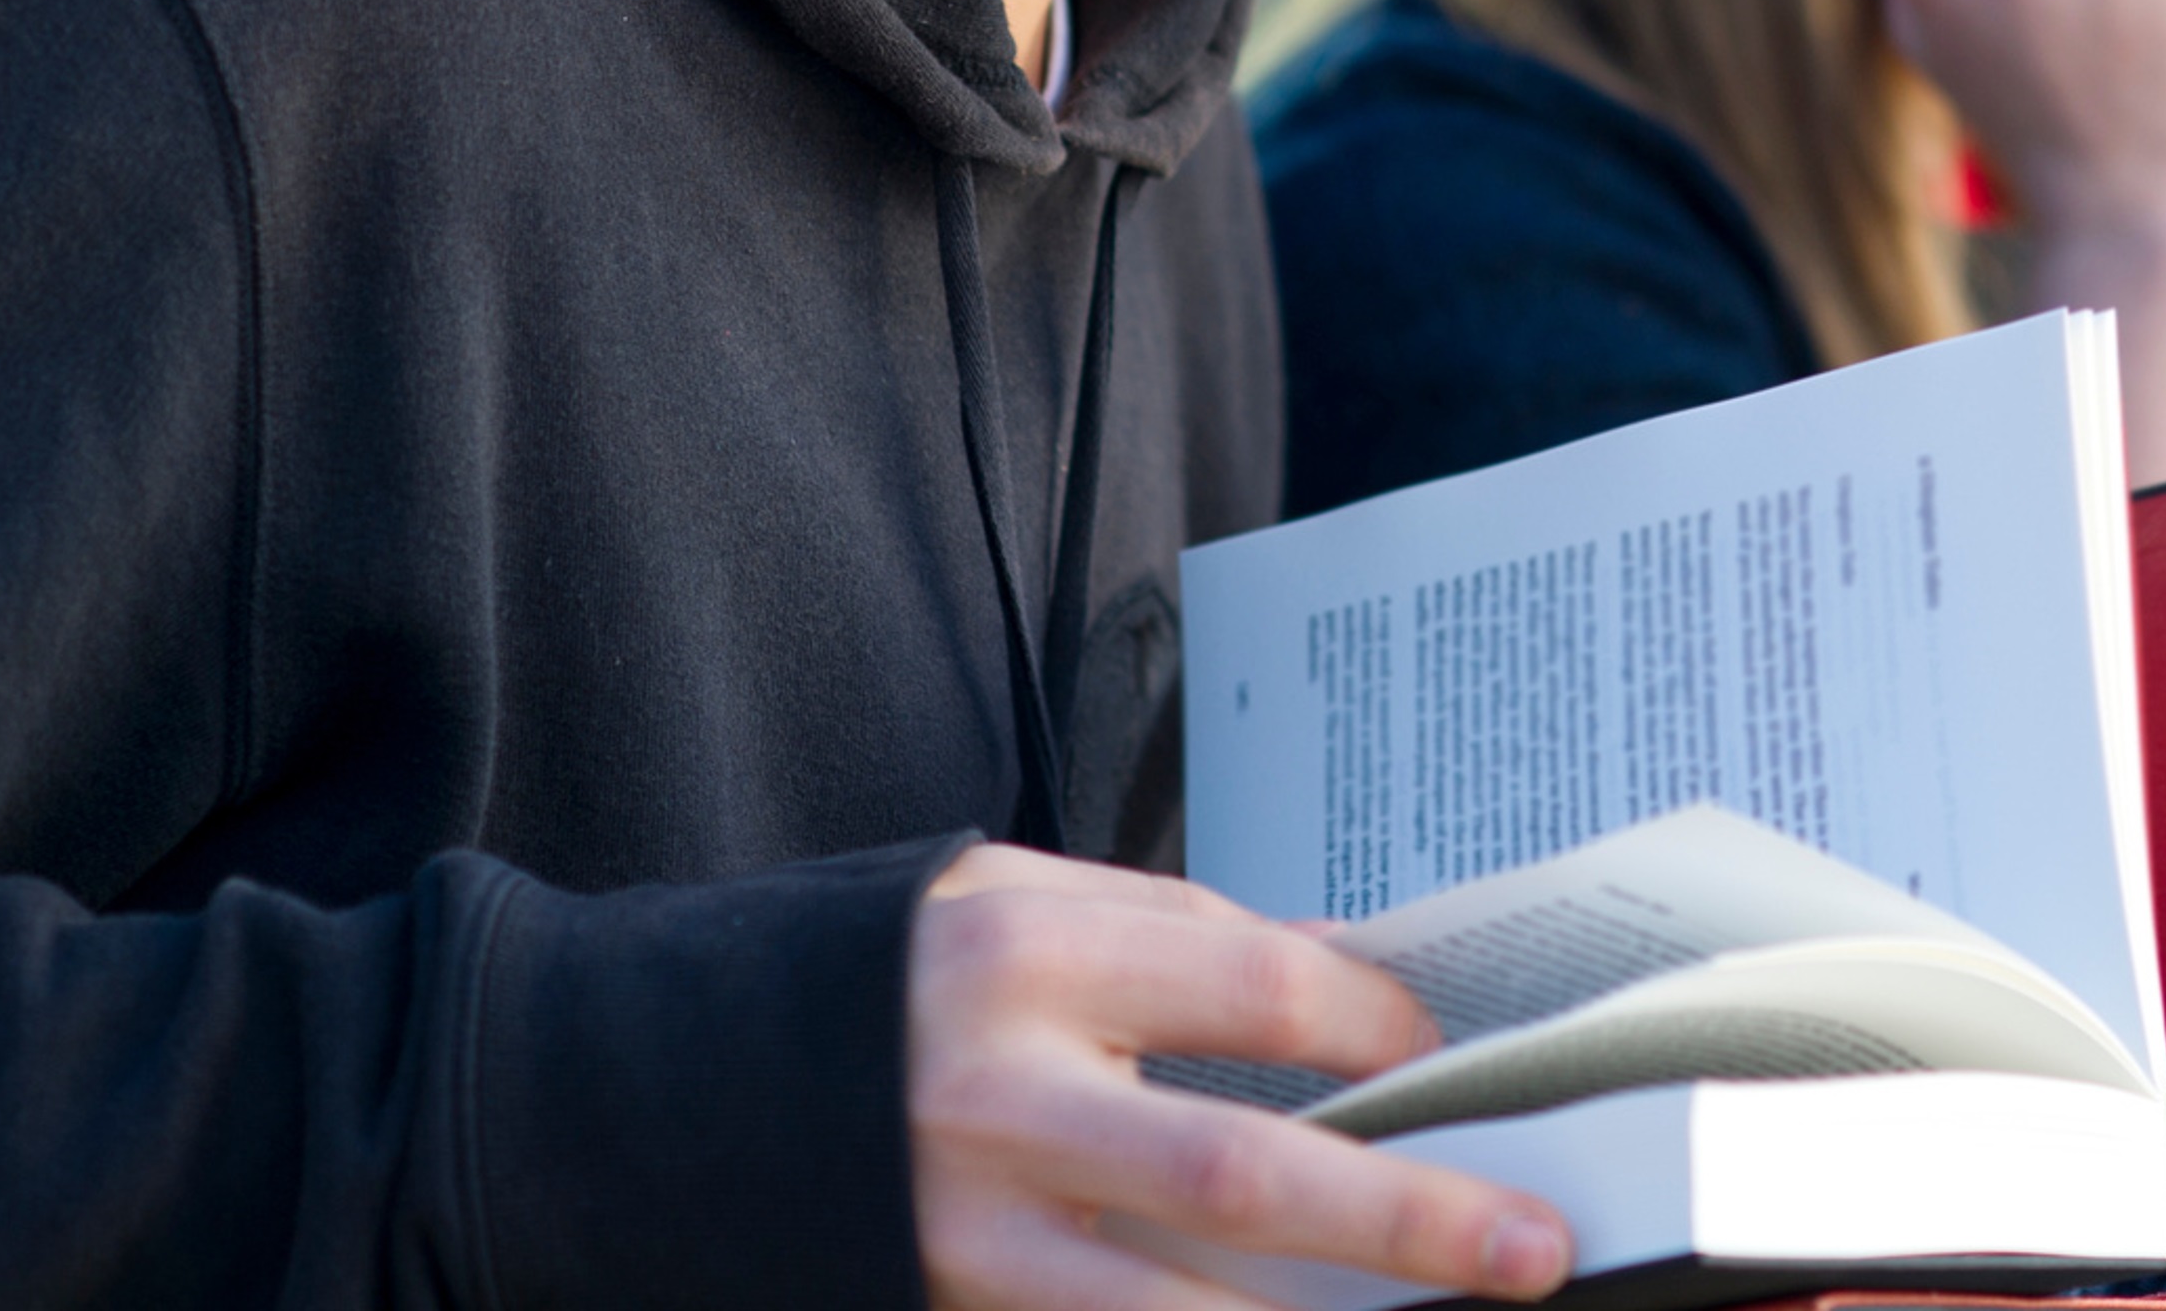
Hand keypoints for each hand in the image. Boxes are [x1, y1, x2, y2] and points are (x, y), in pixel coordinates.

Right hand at [908, 843, 1573, 1310]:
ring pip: (1172, 1306)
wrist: (634, 1084)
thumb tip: (1345, 979)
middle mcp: (994, 1094)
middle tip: (1531, 1248)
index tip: (1441, 1053)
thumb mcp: (1000, 897)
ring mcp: (960, 1225)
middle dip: (1407, 1219)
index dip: (1372, 1026)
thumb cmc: (852, 977)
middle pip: (1244, 1172)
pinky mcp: (936, 1307)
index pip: (1254, 988)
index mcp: (1021, 950)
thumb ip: (1167, 938)